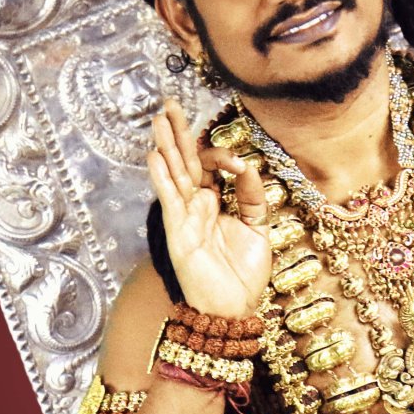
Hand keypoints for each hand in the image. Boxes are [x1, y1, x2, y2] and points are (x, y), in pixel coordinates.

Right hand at [146, 98, 271, 319]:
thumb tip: (250, 166)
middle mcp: (196, 205)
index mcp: (214, 202)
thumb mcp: (258, 228)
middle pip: (186, 161)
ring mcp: (185, 216)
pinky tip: (155, 155)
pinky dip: (163, 177)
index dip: (224, 156)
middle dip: (178, 132)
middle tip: (170, 104)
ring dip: (166, 146)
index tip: (239, 164)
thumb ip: (254, 196)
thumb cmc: (243, 275)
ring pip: (175, 173)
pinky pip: (170, 199)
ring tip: (158, 119)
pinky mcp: (178, 231)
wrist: (233, 308)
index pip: (212, 166)